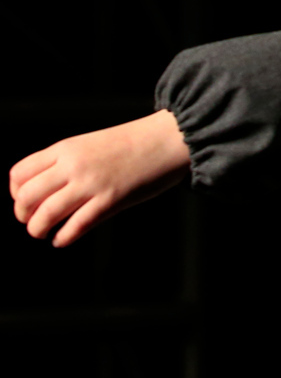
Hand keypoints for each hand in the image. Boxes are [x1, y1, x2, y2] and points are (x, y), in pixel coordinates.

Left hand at [9, 109, 190, 246]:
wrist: (166, 138)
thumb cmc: (129, 143)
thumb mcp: (88, 144)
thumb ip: (64, 162)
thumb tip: (40, 191)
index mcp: (66, 148)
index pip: (19, 174)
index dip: (17, 193)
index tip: (28, 201)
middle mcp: (73, 165)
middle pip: (26, 198)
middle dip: (24, 216)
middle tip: (34, 220)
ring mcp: (91, 184)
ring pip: (44, 216)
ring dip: (38, 230)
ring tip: (46, 232)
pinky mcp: (109, 201)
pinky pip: (74, 228)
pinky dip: (62, 239)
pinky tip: (64, 238)